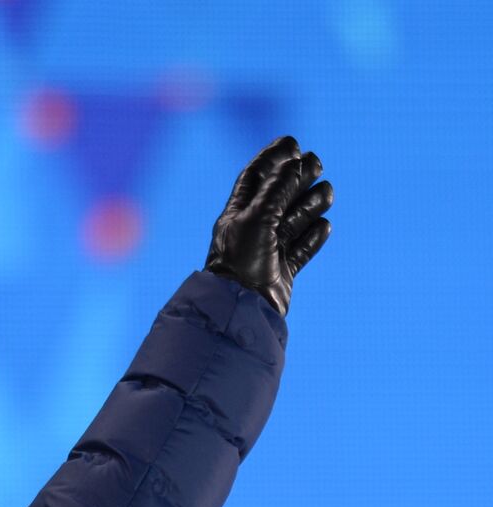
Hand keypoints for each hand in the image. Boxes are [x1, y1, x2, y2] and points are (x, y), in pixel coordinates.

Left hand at [204, 135, 332, 316]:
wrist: (242, 308)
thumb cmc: (242, 261)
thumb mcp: (257, 218)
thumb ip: (277, 189)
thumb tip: (295, 162)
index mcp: (237, 214)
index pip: (255, 178)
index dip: (272, 158)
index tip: (292, 142)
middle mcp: (252, 229)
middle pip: (280, 195)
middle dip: (298, 178)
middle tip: (317, 164)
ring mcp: (269, 250)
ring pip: (296, 219)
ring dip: (311, 205)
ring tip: (326, 194)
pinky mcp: (283, 270)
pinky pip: (302, 248)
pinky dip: (313, 237)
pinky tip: (323, 226)